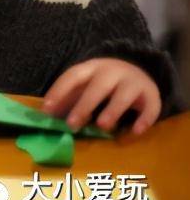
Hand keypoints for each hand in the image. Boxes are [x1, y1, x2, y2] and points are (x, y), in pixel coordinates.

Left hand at [42, 58, 160, 134]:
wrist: (137, 72)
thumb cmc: (103, 83)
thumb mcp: (85, 85)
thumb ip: (69, 98)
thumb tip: (49, 115)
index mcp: (91, 68)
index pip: (73, 76)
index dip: (59, 91)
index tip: (47, 110)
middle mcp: (112, 72)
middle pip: (98, 87)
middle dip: (84, 105)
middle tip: (72, 124)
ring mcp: (134, 82)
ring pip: (124, 95)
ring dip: (112, 111)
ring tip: (102, 126)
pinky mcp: (152, 96)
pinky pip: (150, 108)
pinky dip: (144, 120)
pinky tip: (135, 132)